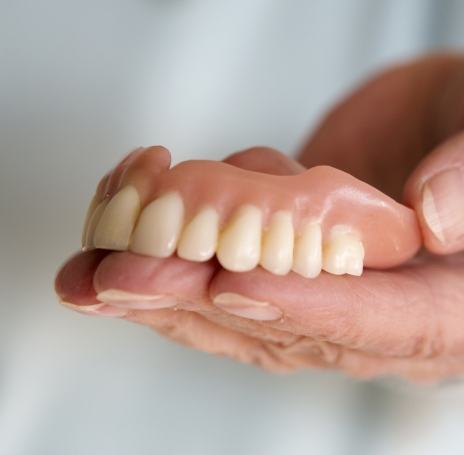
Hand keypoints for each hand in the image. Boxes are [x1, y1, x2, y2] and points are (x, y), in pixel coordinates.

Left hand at [56, 53, 463, 382]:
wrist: (437, 128)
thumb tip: (436, 219)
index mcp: (436, 306)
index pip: (372, 319)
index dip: (301, 305)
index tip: (235, 284)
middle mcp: (364, 309)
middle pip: (273, 319)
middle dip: (190, 297)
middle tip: (118, 281)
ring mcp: (310, 284)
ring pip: (226, 301)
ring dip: (154, 282)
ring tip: (94, 267)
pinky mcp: (272, 257)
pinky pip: (211, 270)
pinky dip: (161, 256)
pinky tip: (114, 243)